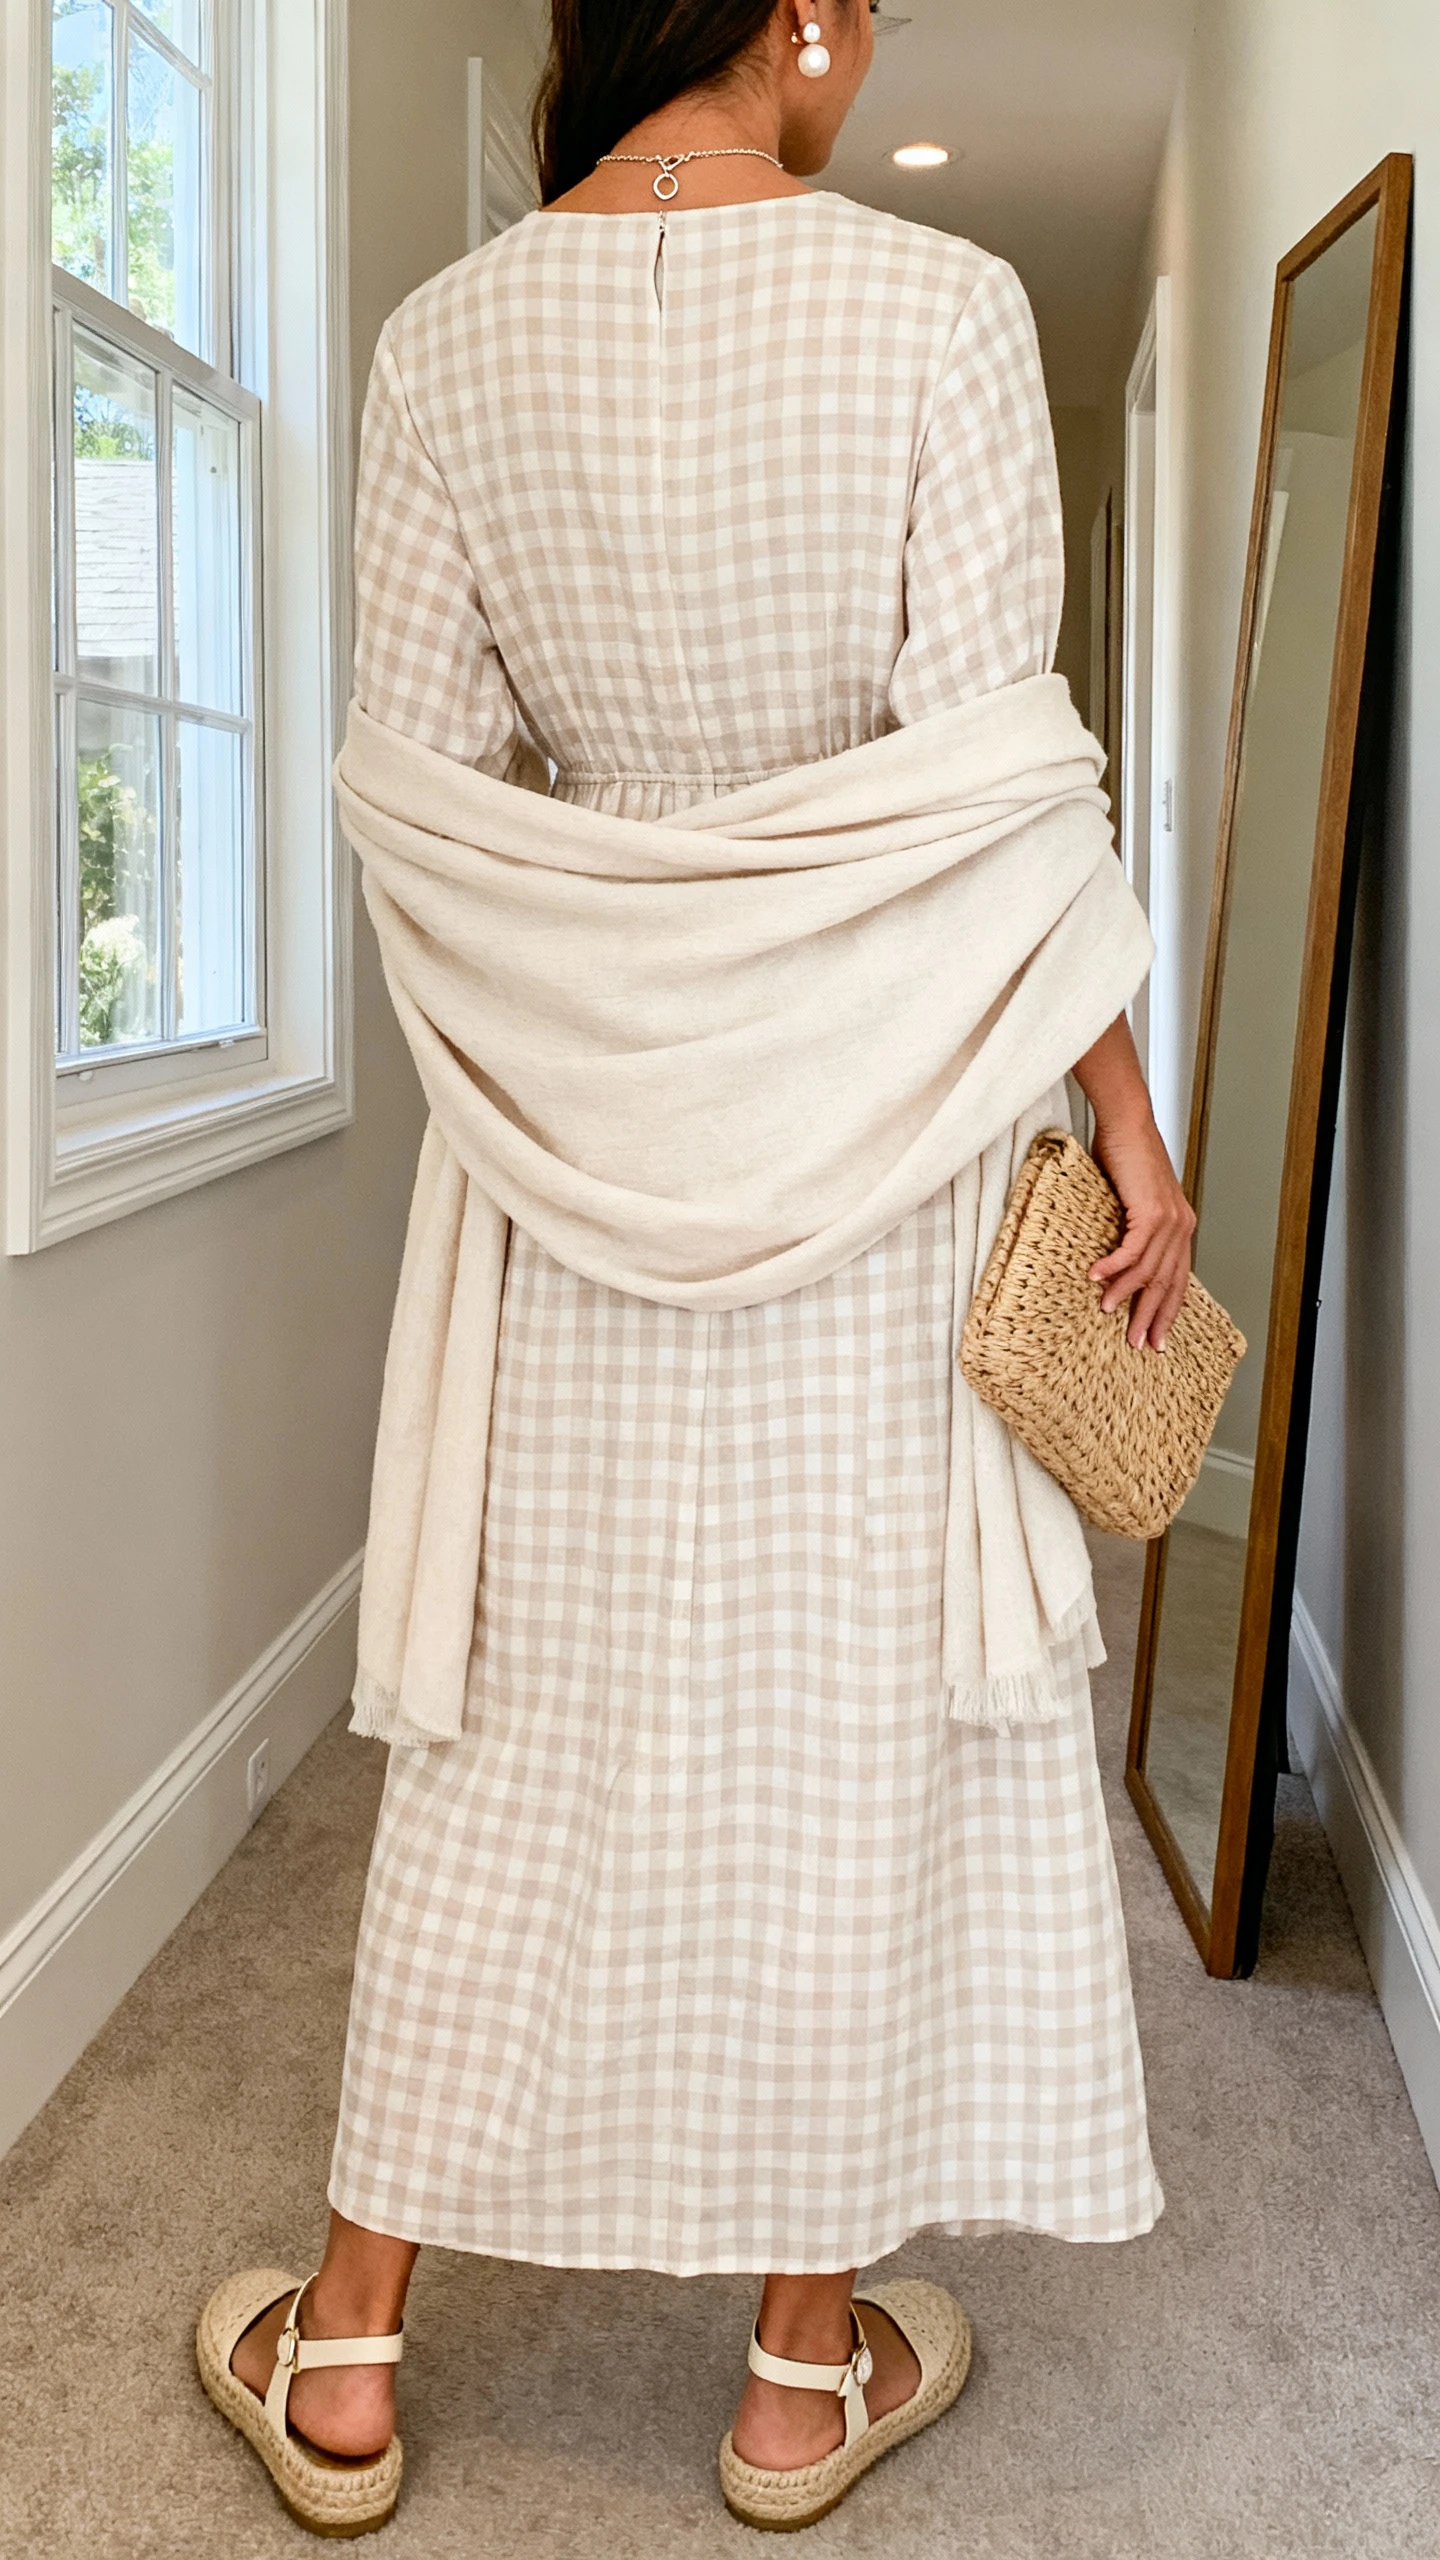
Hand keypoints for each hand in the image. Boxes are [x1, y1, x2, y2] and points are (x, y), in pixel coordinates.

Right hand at [1089, 1110, 1195, 1351]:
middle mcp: (1181, 1226)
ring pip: (1148, 1271)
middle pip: (1167, 1283)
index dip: (1168, 1310)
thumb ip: (1133, 1228)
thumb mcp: (1133, 1200)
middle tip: (1138, 1342)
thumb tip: (1115, 1259)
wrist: (1127, 1124)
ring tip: (1105, 1310)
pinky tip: (1096, 1279)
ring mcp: (1169, 1220)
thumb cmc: (1125, 1156)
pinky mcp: (1151, 1212)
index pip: (1178, 1279)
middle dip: (1152, 1316)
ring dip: (1125, 1294)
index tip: (1157, 1337)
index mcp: (1181, 1226)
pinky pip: (1131, 1252)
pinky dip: (1113, 1268)